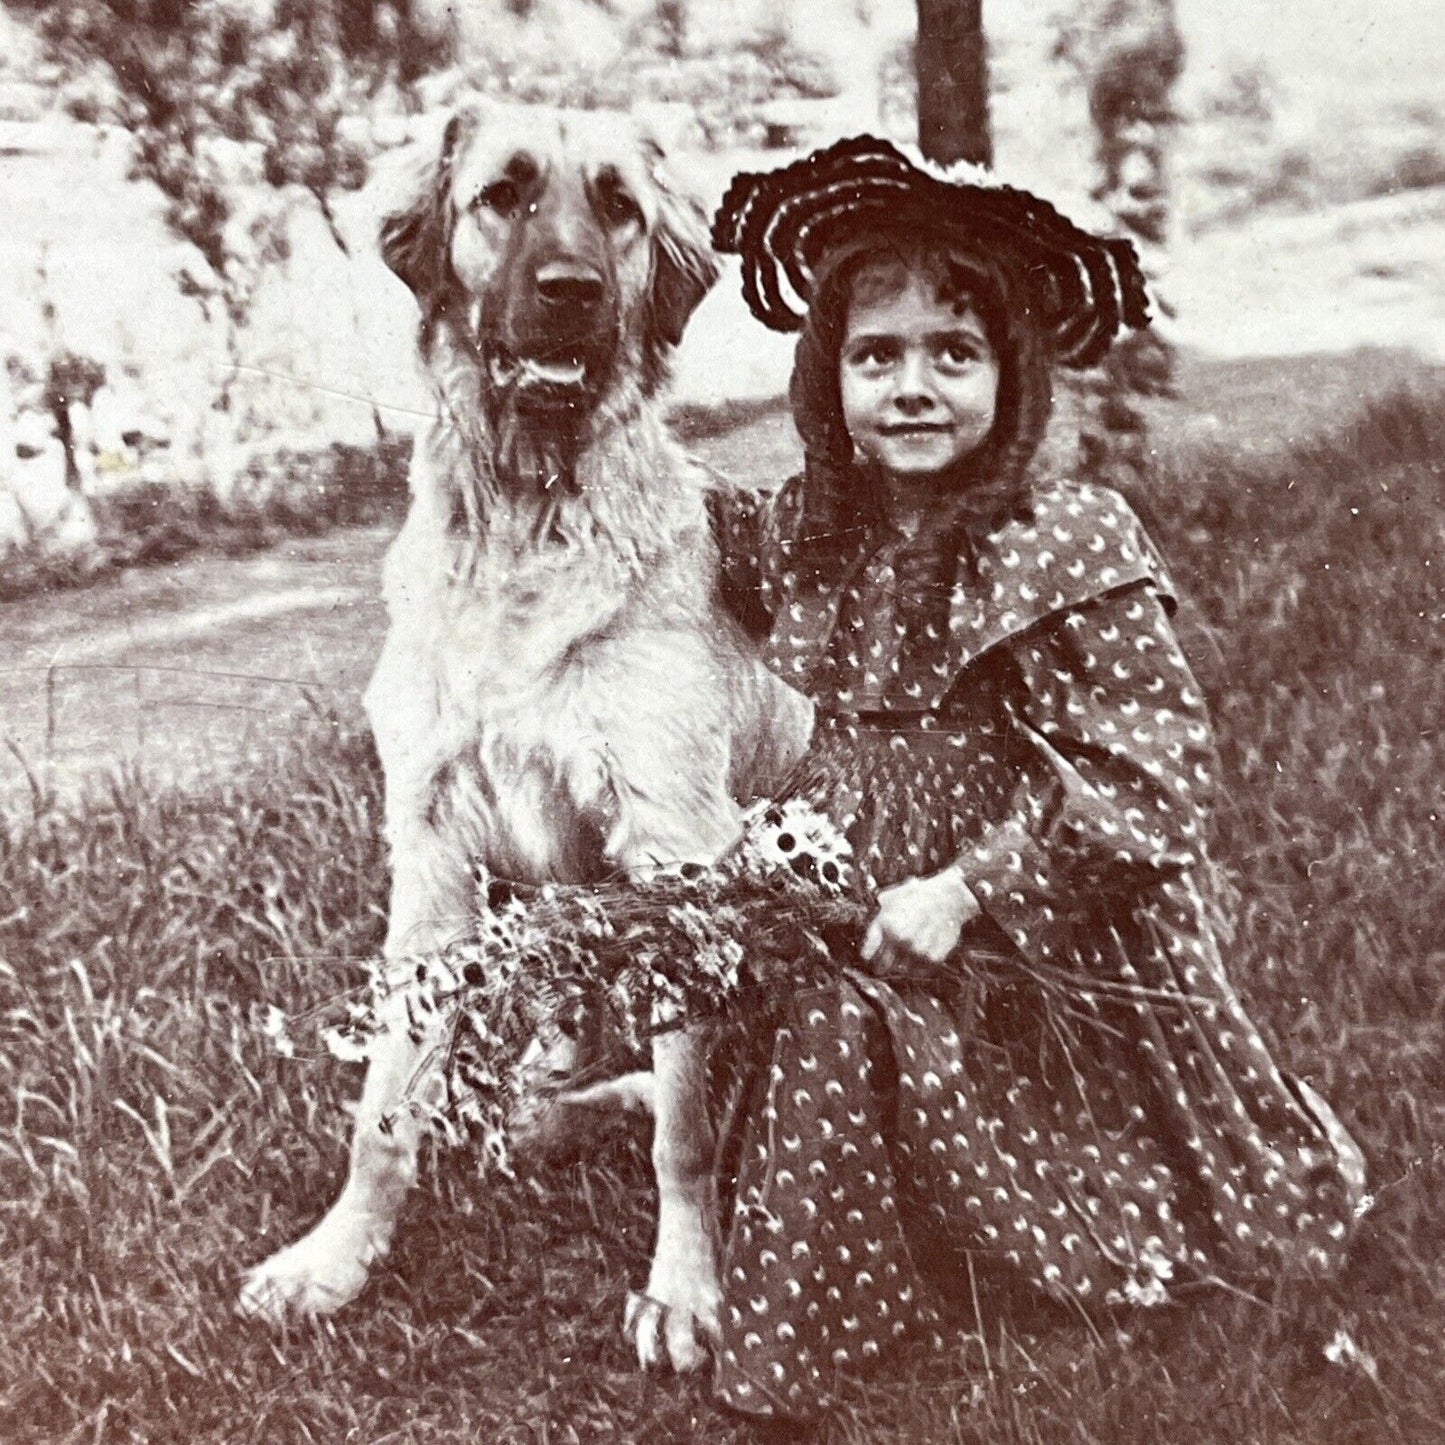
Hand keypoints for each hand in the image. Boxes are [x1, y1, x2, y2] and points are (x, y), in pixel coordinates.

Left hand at [860, 865, 980, 975]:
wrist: (949, 898)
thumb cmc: (919, 896)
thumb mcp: (893, 898)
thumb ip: (878, 915)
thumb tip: (869, 926)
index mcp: (886, 924)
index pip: (868, 954)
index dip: (869, 957)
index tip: (872, 957)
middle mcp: (900, 939)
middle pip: (882, 967)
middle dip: (882, 966)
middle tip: (887, 963)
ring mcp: (917, 950)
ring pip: (901, 971)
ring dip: (902, 966)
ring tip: (908, 954)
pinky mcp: (933, 958)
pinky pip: (920, 972)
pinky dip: (919, 967)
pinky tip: (921, 953)